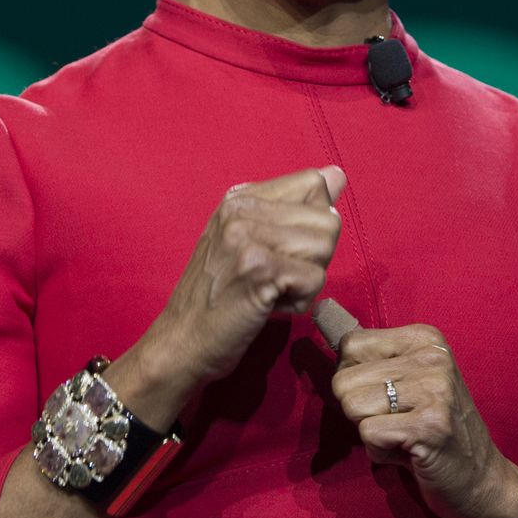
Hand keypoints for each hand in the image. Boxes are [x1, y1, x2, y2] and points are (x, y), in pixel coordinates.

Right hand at [139, 166, 346, 393]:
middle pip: (327, 218)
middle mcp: (241, 209)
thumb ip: (293, 207)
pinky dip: (300, 301)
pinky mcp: (258, 268)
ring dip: (307, 280)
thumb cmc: (218, 298)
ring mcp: (247, 236)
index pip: (314, 183)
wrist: (179, 342)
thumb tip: (337, 174)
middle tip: (275, 278)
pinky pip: (315, 278)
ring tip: (271, 291)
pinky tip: (268, 307)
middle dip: (314, 256)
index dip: (312, 224)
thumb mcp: (249, 242)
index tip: (281, 251)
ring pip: (325, 246)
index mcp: (240, 197)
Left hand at [333, 324, 517, 517]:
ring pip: (352, 405)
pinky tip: (409, 452)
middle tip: (397, 421)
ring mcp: (434, 390)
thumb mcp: (409, 380)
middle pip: (344, 379)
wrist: (480, 478)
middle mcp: (432, 357)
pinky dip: (379, 452)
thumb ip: (372, 360)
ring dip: (370, 431)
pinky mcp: (429, 425)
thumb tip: (323, 328)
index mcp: (424, 338)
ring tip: (403, 435)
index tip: (387, 395)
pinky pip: (368, 434)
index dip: (354, 379)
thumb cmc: (432, 428)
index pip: (350, 344)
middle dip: (360, 409)